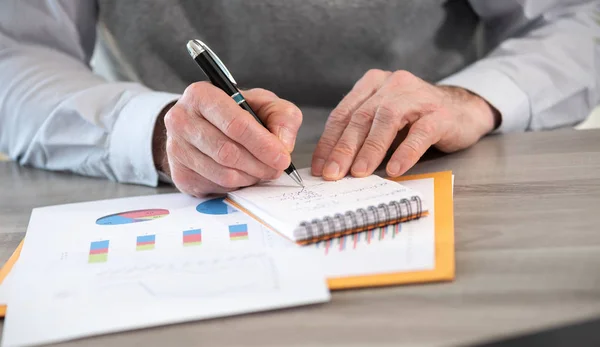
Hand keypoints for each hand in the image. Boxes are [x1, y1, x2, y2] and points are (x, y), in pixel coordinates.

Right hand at [153, 82, 301, 196]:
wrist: (204, 125)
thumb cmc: (236, 112)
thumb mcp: (264, 104)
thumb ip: (282, 117)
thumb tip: (282, 143)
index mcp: (201, 95)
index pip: (235, 124)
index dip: (262, 144)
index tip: (282, 156)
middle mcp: (181, 120)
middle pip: (228, 152)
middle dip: (260, 164)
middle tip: (277, 168)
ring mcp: (176, 149)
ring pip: (223, 173)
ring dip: (250, 176)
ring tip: (261, 170)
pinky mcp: (180, 174)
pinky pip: (216, 187)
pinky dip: (237, 184)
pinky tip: (242, 173)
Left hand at [311, 69, 499, 179]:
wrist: (463, 110)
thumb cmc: (416, 120)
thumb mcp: (384, 122)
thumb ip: (361, 135)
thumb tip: (334, 166)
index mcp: (372, 84)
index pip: (343, 114)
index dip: (329, 142)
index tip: (319, 167)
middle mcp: (392, 85)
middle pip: (361, 117)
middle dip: (344, 148)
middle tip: (332, 174)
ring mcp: (417, 97)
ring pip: (387, 121)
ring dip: (370, 150)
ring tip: (359, 173)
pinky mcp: (440, 114)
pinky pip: (420, 133)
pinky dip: (405, 152)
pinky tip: (394, 169)